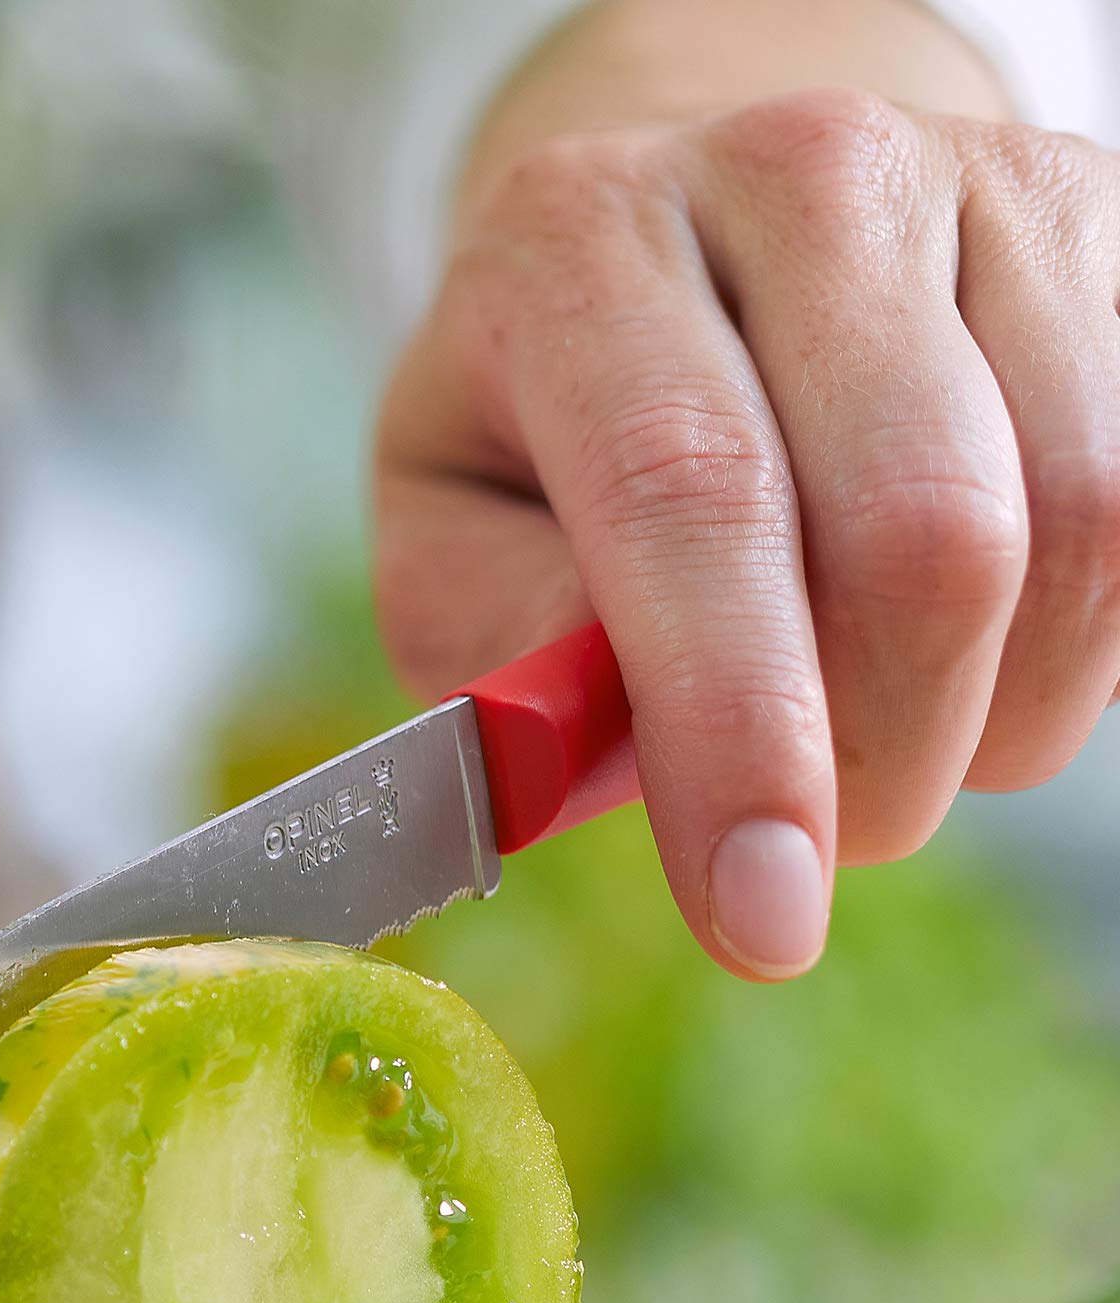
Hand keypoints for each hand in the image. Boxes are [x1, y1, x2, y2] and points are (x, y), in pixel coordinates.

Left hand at [377, 84, 1119, 976]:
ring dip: (988, 714)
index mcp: (584, 247)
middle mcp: (798, 177)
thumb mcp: (452, 542)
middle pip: (925, 529)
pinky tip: (964, 650)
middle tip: (807, 836)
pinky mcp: (1110, 236)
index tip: (762, 922)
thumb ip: (513, 651)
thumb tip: (641, 755)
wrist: (684, 251)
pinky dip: (1070, 645)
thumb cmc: (544, 432)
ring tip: (875, 725)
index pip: (695, 500)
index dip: (741, 733)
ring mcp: (984, 191)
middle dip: (878, 759)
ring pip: (1079, 529)